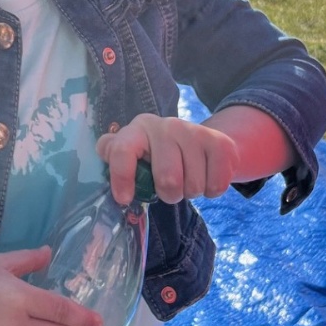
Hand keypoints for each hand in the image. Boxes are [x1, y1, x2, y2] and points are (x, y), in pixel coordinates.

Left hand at [96, 113, 238, 205]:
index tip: (125, 199)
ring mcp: (195, 131)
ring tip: (188, 180)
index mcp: (138, 129)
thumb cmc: (159, 155)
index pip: (122, 150)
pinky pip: (216, 185)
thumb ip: (116, 154)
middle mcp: (166, 125)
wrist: (202, 142)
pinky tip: (206, 177)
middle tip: (170, 188)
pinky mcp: (221, 143)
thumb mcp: (135, 153)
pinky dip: (211, 191)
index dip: (122, 178)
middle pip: (168, 179)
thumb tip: (104, 149)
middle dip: (169, 194)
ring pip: (193, 185)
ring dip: (191, 192)